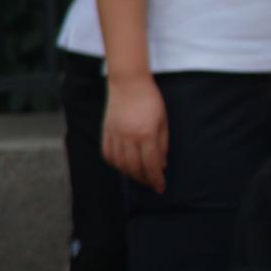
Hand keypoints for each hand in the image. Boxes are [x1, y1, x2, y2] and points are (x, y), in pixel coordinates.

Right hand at [102, 74, 166, 192]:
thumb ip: (163, 144)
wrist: (128, 83)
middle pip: (134, 167)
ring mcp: (115, 135)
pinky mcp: (106, 131)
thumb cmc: (150, 99)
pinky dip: (115, 163)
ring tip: (138, 176)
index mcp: (146, 134)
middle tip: (151, 184)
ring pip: (120, 163)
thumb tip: (162, 163)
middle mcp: (129, 138)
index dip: (156, 179)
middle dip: (144, 179)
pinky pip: (108, 153)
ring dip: (129, 174)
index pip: (151, 164)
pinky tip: (122, 165)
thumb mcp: (163, 121)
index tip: (160, 187)